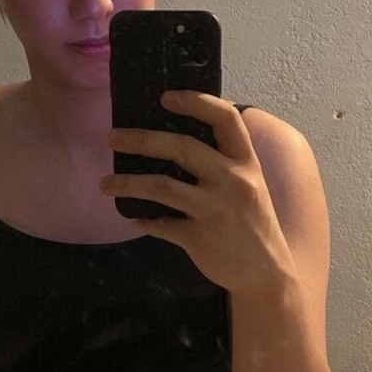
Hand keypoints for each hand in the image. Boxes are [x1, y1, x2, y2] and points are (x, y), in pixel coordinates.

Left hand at [100, 91, 294, 296]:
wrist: (266, 273)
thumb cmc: (254, 223)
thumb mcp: (249, 185)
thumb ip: (223, 163)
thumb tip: (175, 141)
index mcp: (247, 162)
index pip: (226, 118)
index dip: (196, 102)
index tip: (165, 97)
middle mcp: (233, 181)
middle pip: (181, 148)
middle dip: (141, 139)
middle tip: (112, 137)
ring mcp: (215, 210)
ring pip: (161, 187)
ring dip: (127, 183)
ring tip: (104, 183)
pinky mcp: (199, 238)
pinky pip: (161, 225)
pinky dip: (144, 221)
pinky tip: (134, 218)